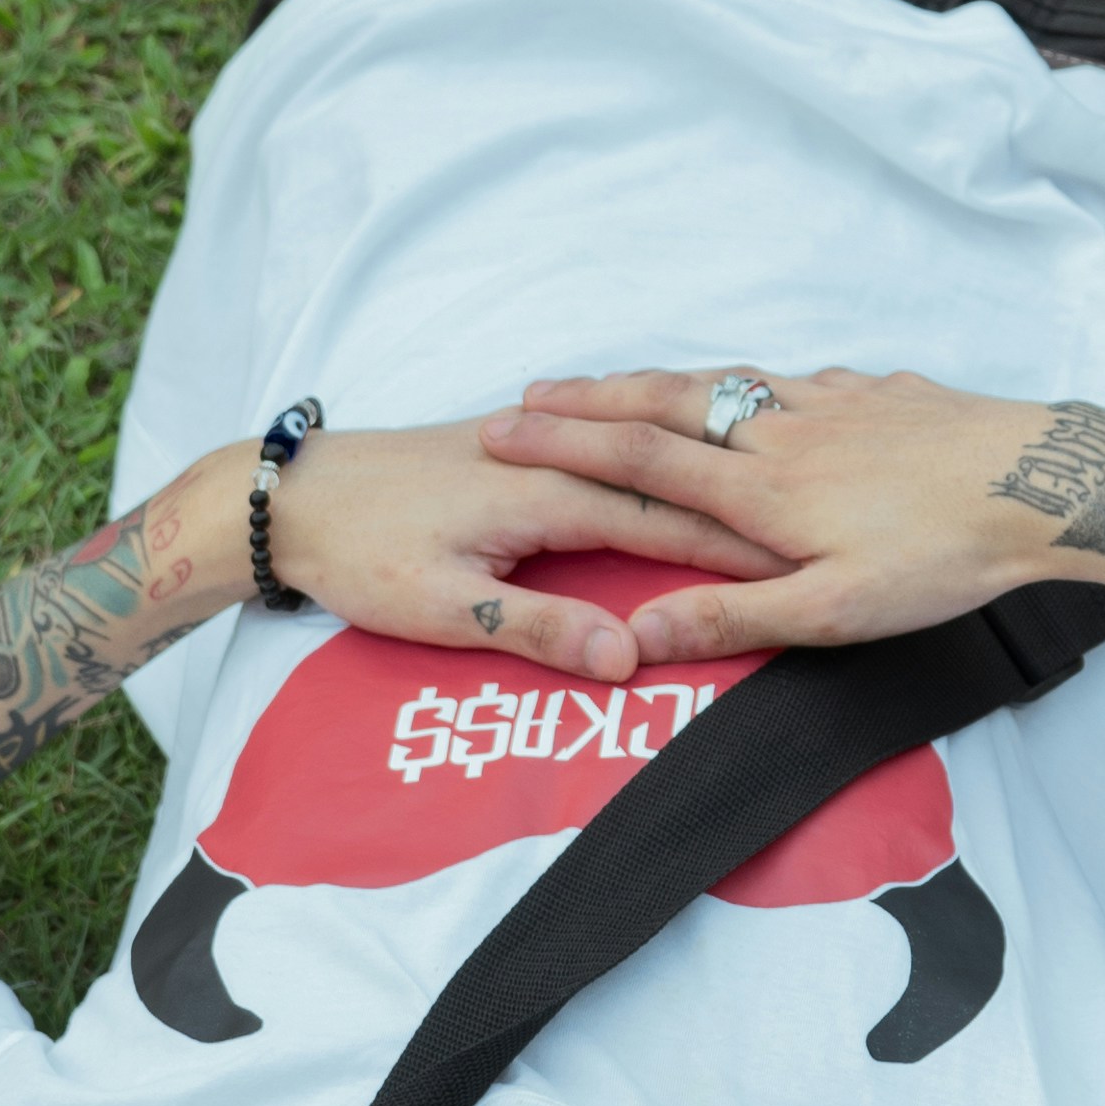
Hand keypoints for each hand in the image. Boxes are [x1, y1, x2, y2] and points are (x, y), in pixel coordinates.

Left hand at [257, 415, 790, 679]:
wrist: (286, 496)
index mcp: (543, 492)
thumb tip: (627, 660)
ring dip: (704, 478)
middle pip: (665, 484)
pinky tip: (683, 468)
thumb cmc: (360, 553)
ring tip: (775, 493)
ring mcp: (530, 446)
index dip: (736, 544)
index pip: (663, 520)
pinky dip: (657, 464)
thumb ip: (538, 629)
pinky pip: (606, 454)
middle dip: (740, 507)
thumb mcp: (443, 608)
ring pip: (639, 461)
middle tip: (818, 527)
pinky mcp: (511, 448)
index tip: (806, 559)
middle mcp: (547, 457)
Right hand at [474, 367, 1104, 658]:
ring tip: (629, 382)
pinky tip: (775, 386)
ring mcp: (839, 401)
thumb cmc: (940, 556)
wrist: (1044, 483)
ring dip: (669, 381)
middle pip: (671, 403)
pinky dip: (764, 379)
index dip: (564, 443)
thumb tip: (634, 637)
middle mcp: (786, 430)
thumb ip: (729, 620)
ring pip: (733, 382)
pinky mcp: (887, 392)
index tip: (501, 427)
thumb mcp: (833, 613)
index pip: (638, 458)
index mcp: (762, 488)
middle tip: (535, 389)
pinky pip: (807, 377)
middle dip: (596, 396)